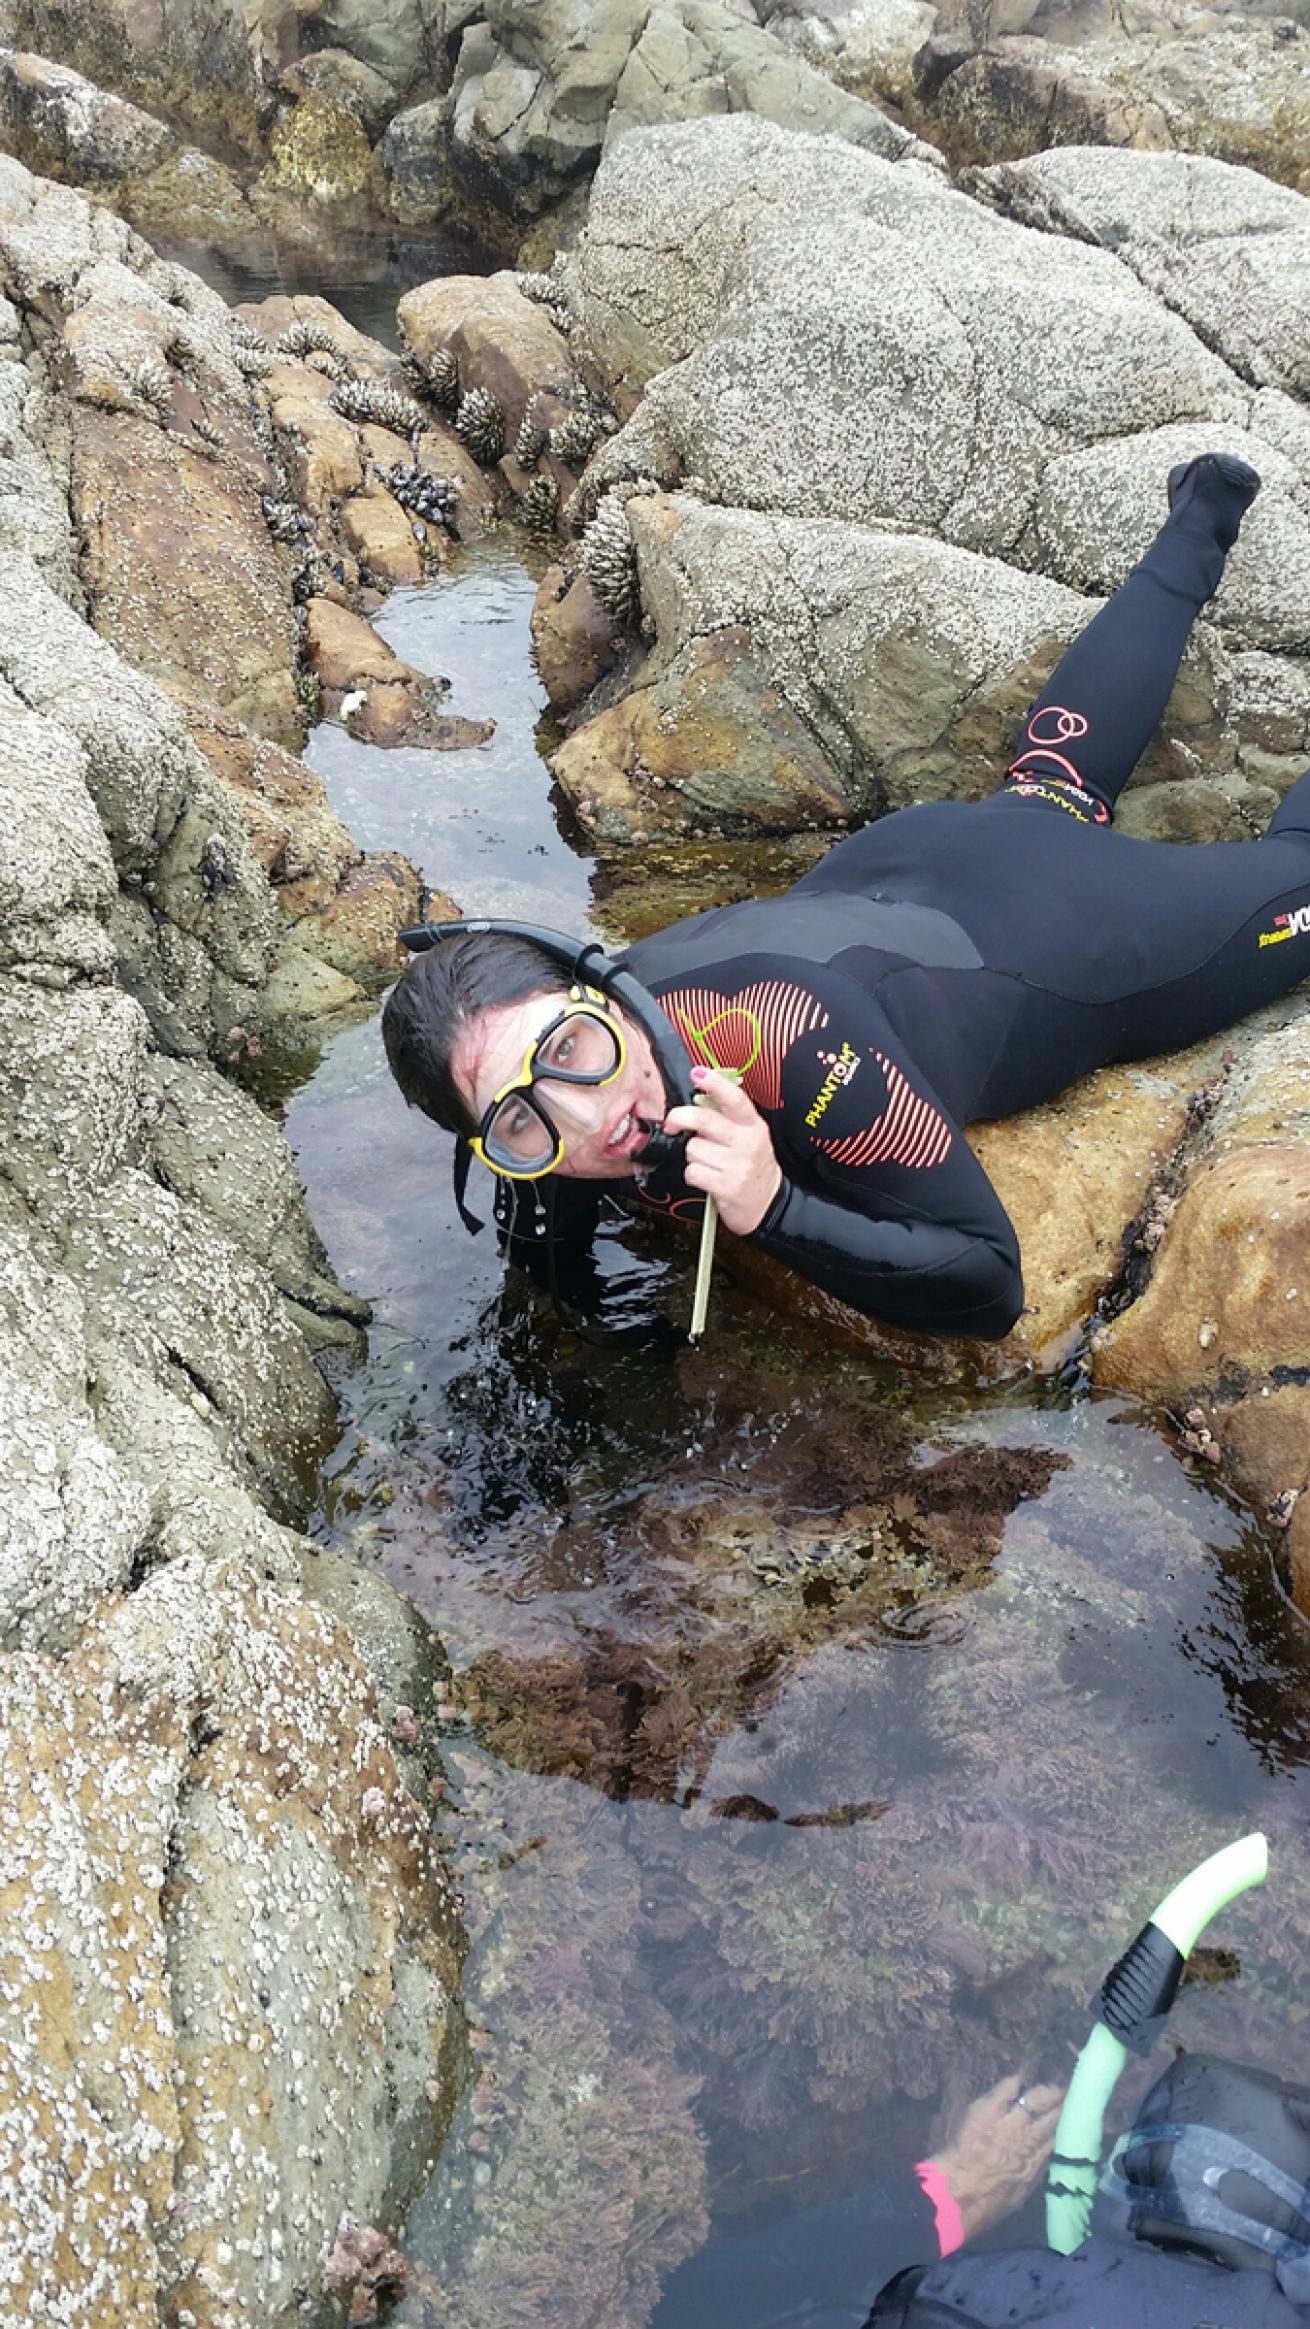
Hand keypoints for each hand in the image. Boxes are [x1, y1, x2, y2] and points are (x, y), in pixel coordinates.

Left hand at [663, 1065, 782, 1236]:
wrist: (768, 1204)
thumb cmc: (752, 1167)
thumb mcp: (750, 1137)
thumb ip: (728, 1118)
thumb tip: (700, 1098)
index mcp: (754, 1126)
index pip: (734, 1099)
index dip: (714, 1083)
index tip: (698, 1073)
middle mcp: (748, 1143)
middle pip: (703, 1120)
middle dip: (679, 1118)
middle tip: (673, 1123)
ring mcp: (738, 1166)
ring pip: (694, 1148)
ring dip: (692, 1155)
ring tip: (707, 1161)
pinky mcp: (726, 1186)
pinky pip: (693, 1172)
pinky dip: (693, 1175)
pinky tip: (706, 1177)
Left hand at [927, 2074, 1063, 2242]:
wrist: (959, 2194)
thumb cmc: (989, 2202)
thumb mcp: (1024, 2192)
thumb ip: (1038, 2170)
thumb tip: (1048, 2156)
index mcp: (1039, 2160)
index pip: (1061, 2135)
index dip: (1070, 2124)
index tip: (1077, 2116)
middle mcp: (1029, 2138)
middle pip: (1054, 2113)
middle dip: (1063, 2102)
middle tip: (1070, 2093)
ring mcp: (1009, 2120)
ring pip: (1036, 2097)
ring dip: (1047, 2090)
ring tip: (1052, 2085)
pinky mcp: (988, 2108)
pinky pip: (1008, 2087)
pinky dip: (1017, 2080)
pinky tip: (1021, 2077)